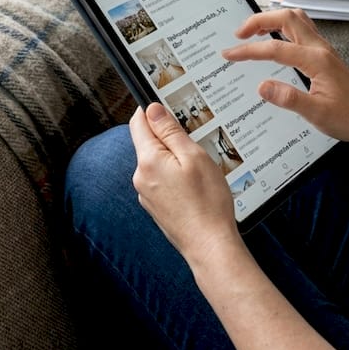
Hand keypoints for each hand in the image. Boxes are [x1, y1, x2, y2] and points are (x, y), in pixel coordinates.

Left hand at [130, 103, 242, 267]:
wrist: (209, 245)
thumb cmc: (207, 202)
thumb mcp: (194, 157)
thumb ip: (170, 131)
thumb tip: (152, 109)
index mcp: (148, 161)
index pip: (138, 122)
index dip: (152, 109)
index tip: (168, 104)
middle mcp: (141, 177)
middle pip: (148, 142)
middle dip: (168, 136)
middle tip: (195, 140)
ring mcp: (146, 193)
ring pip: (156, 162)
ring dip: (174, 157)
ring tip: (200, 168)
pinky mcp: (156, 206)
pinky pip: (162, 180)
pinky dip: (175, 176)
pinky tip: (195, 185)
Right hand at [220, 8, 348, 143]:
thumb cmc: (348, 118)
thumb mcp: (317, 114)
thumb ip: (289, 99)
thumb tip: (262, 87)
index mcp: (317, 60)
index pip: (275, 49)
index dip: (249, 51)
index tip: (230, 55)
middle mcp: (320, 49)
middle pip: (287, 18)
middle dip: (259, 20)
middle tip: (238, 34)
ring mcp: (323, 49)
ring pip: (295, 19)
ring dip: (272, 20)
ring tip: (252, 32)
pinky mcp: (323, 54)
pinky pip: (301, 29)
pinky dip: (282, 28)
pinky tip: (273, 39)